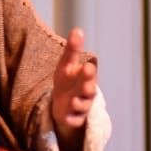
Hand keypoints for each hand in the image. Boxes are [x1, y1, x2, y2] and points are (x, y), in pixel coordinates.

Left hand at [51, 28, 97, 144]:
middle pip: (88, 90)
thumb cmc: (67, 80)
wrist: (62, 103)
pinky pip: (74, 121)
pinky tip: (68, 118)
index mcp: (85, 77)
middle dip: (88, 86)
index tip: (87, 66)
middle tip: (86, 85)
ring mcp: (79, 106)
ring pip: (82, 106)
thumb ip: (72, 49)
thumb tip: (78, 29)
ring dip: (79, 103)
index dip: (88, 72)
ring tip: (74, 101)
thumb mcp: (67, 64)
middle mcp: (85, 92)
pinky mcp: (72, 119)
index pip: (88, 73)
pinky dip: (72, 120)